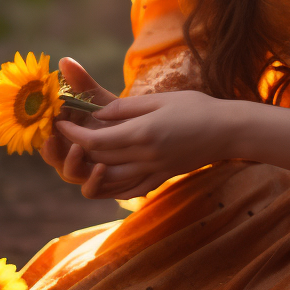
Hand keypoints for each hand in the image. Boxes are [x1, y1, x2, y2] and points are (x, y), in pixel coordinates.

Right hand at [39, 58, 118, 189]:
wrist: (139, 131)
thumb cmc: (112, 114)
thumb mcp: (97, 98)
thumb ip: (80, 82)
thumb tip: (64, 60)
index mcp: (64, 135)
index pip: (44, 138)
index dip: (42, 134)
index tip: (45, 125)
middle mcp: (70, 155)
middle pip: (53, 159)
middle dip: (52, 151)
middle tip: (55, 139)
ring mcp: (84, 170)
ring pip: (70, 175)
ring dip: (72, 164)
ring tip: (81, 149)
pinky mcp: (101, 184)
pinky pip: (91, 191)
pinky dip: (93, 182)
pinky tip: (102, 169)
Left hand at [48, 86, 236, 200]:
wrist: (228, 130)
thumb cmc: (196, 108)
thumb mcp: (160, 99)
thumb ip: (126, 107)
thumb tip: (98, 113)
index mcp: (143, 133)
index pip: (96, 140)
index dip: (74, 133)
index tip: (61, 123)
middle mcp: (146, 157)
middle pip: (99, 159)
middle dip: (77, 148)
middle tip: (63, 136)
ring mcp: (154, 171)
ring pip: (111, 178)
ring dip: (91, 168)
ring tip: (80, 154)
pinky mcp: (162, 177)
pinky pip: (131, 189)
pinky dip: (113, 187)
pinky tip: (105, 178)